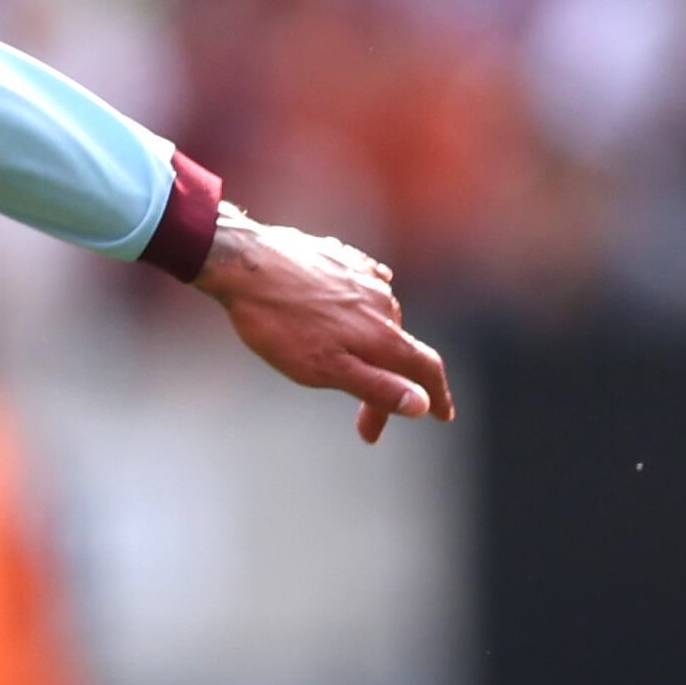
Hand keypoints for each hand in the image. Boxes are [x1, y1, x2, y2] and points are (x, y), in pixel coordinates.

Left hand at [197, 209, 452, 442]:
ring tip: (350, 368)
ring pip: (380, 320)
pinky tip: (356, 312)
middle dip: (387, 387)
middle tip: (364, 425)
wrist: (243, 263)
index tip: (442, 416)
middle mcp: (383, 304)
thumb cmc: (278, 322)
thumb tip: (421, 405)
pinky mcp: (341, 259)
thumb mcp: (324, 369)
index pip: (426, 369)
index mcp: (382, 335)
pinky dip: (364, 310)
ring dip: (371, 348)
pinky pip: (365, 288)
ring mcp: (363, 277)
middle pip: (398, 351)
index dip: (438, 396)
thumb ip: (376, 386)